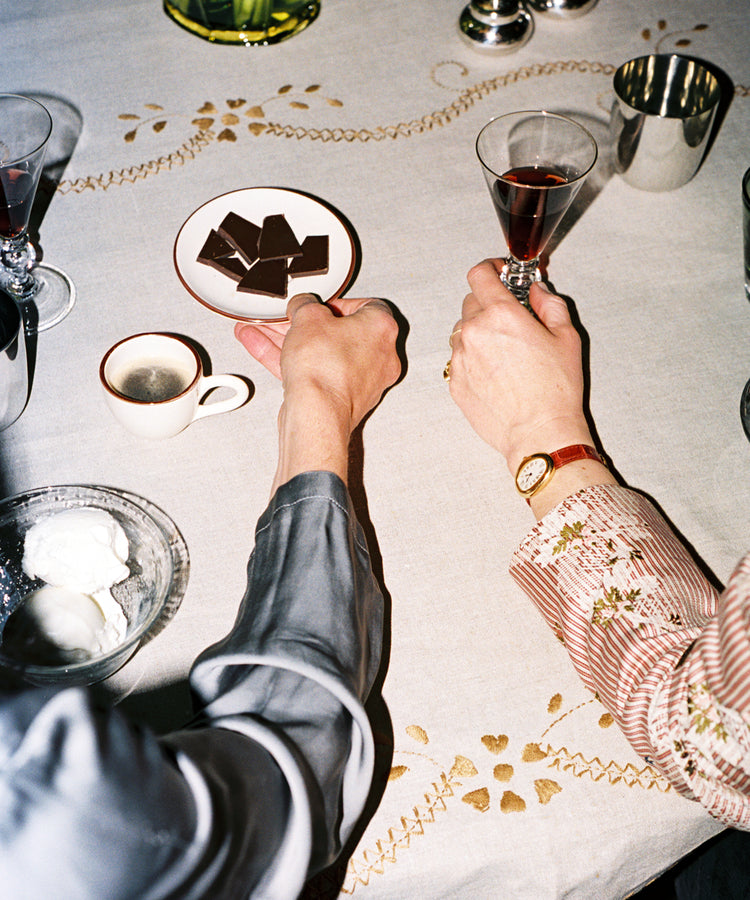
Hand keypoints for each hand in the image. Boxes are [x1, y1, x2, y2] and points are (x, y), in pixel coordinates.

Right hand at [236, 294, 400, 487]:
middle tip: (289, 319)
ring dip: (294, 342)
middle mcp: (380, 357)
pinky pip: (317, 374)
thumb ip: (305, 304)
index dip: (336, 302)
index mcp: (382, 329)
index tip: (318, 304)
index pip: (365, 305)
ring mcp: (363, 382)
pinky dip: (294, 363)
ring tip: (267, 331)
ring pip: (324, 355)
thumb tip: (303, 305)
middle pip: (340, 333)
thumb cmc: (325, 369)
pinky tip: (266, 350)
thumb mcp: (308, 317)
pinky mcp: (343, 400)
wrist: (316, 413)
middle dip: (308, 325)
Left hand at [447, 260, 593, 473]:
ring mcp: (459, 358)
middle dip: (489, 304)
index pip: (479, 274)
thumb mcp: (566, 337)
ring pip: (463, 332)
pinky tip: (496, 374)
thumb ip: (549, 304)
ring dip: (479, 333)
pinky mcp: (454, 382)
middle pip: (471, 302)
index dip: (490, 269)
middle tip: (511, 320)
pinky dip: (473, 359)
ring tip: (504, 354)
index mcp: (501, 314)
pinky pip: (458, 359)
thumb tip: (537, 291)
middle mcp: (474, 332)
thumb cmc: (555, 390)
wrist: (538, 432)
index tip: (500, 274)